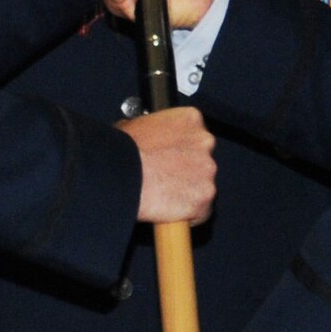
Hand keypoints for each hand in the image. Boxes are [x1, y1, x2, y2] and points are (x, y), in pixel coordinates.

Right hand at [120, 107, 215, 224]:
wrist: (123, 175)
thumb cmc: (124, 150)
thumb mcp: (134, 125)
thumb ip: (151, 130)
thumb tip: (144, 137)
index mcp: (190, 119)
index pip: (194, 133)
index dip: (181, 147)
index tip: (171, 156)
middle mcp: (205, 142)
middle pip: (202, 158)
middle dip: (188, 169)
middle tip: (167, 176)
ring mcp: (207, 170)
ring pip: (203, 184)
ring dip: (188, 190)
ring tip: (165, 194)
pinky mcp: (205, 196)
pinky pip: (201, 208)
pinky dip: (189, 212)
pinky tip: (170, 209)